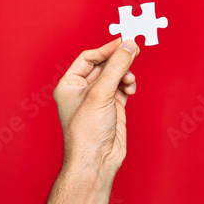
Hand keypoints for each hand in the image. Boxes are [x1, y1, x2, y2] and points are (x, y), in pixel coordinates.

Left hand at [53, 38, 138, 181]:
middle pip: (104, 65)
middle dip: (118, 61)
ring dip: (125, 74)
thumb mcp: (100, 94)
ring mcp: (98, 99)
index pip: (88, 58)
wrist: (97, 161)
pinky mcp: (112, 107)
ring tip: (130, 80)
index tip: (123, 42)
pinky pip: (122, 87)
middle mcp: (82, 91)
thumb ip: (116, 67)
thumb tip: (128, 46)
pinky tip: (131, 88)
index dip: (105, 49)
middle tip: (134, 51)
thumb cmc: (86, 133)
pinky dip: (129, 84)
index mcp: (69, 85)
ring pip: (115, 76)